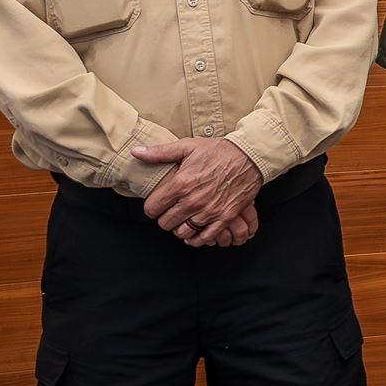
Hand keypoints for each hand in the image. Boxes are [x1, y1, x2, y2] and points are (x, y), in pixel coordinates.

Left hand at [135, 137, 262, 243]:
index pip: (152, 208)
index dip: (151, 208)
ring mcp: (210, 211)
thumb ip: (159, 153)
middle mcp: (193, 201)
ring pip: (183, 232)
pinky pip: (206, 237)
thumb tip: (136, 152)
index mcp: (181, 184)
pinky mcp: (225, 217)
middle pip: (166, 223)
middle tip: (169, 212)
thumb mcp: (187, 146)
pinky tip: (195, 233)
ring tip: (183, 220)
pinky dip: (198, 238)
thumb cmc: (219, 151)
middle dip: (164, 218)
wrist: (249, 156)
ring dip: (180, 228)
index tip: (157, 205)